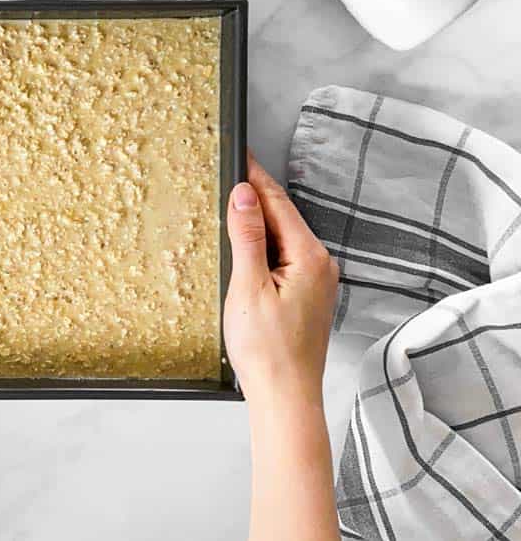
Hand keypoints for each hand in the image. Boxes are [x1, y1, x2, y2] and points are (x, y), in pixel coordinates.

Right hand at [224, 154, 337, 403]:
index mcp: (309, 257)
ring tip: (231, 205)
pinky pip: (285, 258)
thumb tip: (244, 194)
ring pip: (284, 238)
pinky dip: (264, 246)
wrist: (286, 397)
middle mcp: (320, 265)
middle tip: (229, 172)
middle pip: (283, 217)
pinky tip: (245, 248)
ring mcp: (316, 282)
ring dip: (258, 222)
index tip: (239, 154)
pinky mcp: (307, 297)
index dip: (255, 177)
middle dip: (256, 195)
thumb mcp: (248, 286)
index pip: (278, 203)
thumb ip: (247, 236)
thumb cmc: (268, 350)